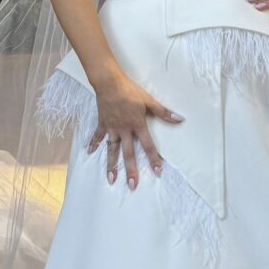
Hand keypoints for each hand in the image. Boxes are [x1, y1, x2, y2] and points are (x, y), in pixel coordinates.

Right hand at [86, 70, 184, 188]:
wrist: (109, 82)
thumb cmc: (130, 91)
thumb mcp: (149, 100)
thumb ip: (163, 112)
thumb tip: (179, 119)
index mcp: (137, 125)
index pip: (148, 146)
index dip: (154, 159)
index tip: (158, 172)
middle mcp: (124, 130)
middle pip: (128, 154)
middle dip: (131, 170)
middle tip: (132, 186)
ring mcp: (112, 128)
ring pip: (112, 150)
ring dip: (111, 165)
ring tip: (111, 179)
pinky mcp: (103, 123)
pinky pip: (98, 135)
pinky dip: (93, 143)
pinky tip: (89, 152)